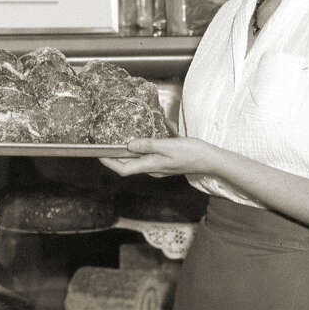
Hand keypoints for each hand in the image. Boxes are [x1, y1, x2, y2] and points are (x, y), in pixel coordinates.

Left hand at [99, 136, 216, 177]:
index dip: (109, 163)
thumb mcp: (168, 145)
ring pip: (136, 162)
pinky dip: (139, 150)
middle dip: (114, 157)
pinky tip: (141, 140)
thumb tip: (129, 145)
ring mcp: (159, 167)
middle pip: (128, 166)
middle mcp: (152, 169)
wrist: (210, 160)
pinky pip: (146, 158)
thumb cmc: (191, 153)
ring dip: (126, 154)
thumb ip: (148, 145)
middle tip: (104, 145)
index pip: (124, 169)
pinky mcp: (165, 163)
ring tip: (117, 142)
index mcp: (151, 166)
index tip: (98, 153)